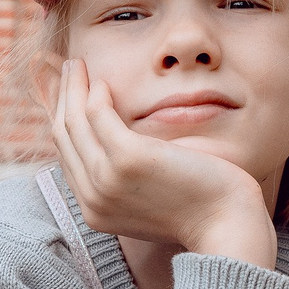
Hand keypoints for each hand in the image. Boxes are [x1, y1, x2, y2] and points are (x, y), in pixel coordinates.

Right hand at [50, 61, 276, 267]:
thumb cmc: (201, 208)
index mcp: (96, 212)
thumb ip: (128, 182)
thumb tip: (119, 149)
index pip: (68, 159)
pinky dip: (96, 94)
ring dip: (72, 88)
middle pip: (63, 138)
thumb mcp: (152, 200)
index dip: (65, 123)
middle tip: (69, 71)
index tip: (70, 97)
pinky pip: (97, 115)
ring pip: (73, 122)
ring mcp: (106, 180)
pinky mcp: (126, 158)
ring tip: (78, 65)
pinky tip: (105, 83)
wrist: (227, 224)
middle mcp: (93, 199)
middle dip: (62, 99)